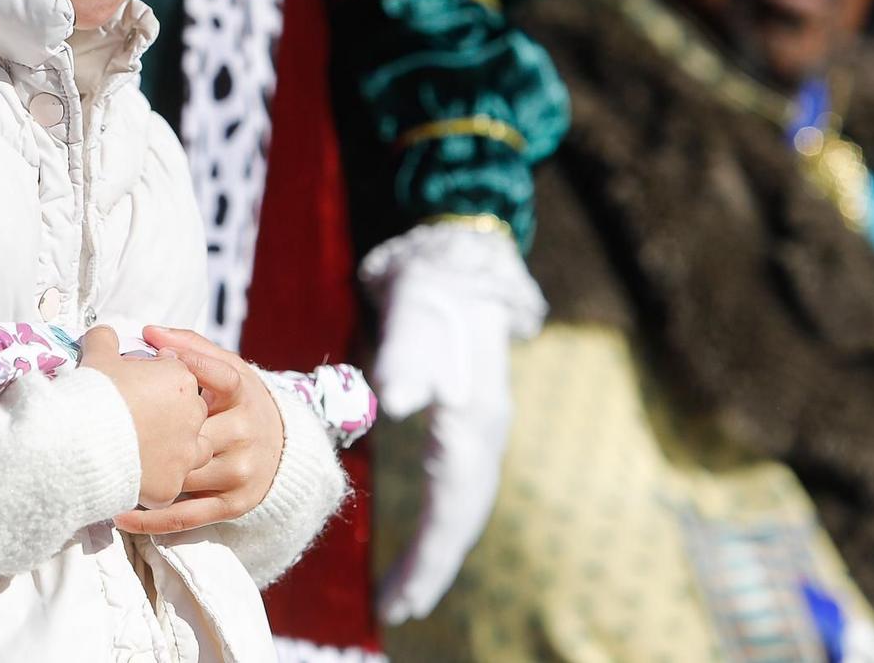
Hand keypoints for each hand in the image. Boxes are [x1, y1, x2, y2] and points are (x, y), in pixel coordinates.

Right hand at [80, 326, 207, 508]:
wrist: (80, 441)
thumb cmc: (93, 394)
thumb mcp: (97, 356)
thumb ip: (105, 340)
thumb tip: (104, 336)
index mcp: (180, 379)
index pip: (177, 375)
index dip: (153, 379)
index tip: (131, 386)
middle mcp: (192, 416)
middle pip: (190, 412)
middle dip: (168, 414)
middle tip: (135, 417)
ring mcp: (184, 454)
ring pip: (192, 450)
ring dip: (173, 448)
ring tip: (142, 447)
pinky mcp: (170, 486)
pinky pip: (169, 483)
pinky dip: (154, 479)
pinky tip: (132, 474)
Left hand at [113, 326, 283, 535]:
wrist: (283, 449)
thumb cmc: (239, 401)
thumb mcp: (229, 369)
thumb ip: (192, 349)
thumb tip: (148, 332)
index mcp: (244, 395)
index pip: (222, 376)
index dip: (192, 365)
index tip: (156, 357)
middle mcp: (247, 433)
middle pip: (195, 432)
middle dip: (155, 429)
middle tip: (111, 422)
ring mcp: (240, 473)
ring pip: (186, 475)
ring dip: (144, 473)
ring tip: (103, 466)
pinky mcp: (232, 505)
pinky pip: (186, 516)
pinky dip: (151, 518)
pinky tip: (120, 512)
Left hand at [361, 224, 545, 623]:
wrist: (458, 264)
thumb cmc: (433, 294)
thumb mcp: (417, 319)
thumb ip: (405, 359)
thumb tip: (392, 400)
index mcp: (473, 422)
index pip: (452, 505)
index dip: (429, 555)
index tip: (401, 598)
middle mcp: (481, 434)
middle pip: (461, 517)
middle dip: (433, 565)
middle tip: (398, 609)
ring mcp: (476, 431)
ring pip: (459, 506)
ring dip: (436, 549)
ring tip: (404, 591)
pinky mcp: (463, 424)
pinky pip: (453, 487)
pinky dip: (437, 521)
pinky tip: (418, 537)